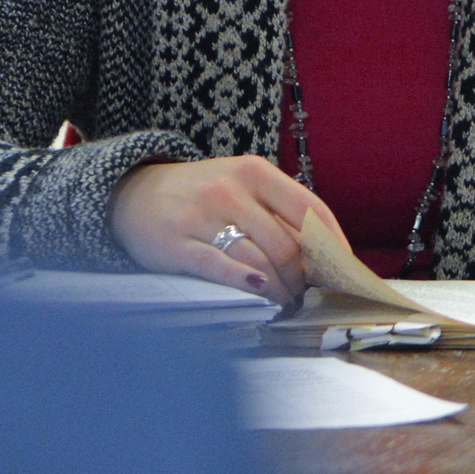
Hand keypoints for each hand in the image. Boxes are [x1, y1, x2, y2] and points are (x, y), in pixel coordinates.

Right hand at [108, 155, 339, 303]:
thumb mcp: (242, 187)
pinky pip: (220, 267)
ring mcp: (202, 216)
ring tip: (285, 300)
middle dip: (302, 276)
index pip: (311, 209)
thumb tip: (322, 251)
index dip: (333, 244)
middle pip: (286, 244)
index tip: (343, 268)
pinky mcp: (177, 244)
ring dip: (279, 288)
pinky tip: (260, 292)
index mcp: (256, 172)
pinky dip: (246, 283)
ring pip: (259, 260)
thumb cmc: (201, 195)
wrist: (131, 194)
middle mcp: (231, 190)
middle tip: (305, 294)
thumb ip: (278, 211)